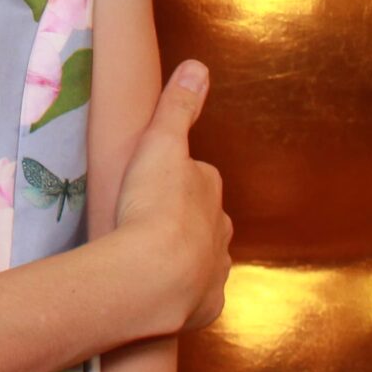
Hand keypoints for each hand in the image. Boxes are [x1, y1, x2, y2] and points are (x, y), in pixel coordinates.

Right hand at [111, 60, 231, 335]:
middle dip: (186, 219)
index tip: (155, 183)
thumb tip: (198, 66)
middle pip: (206, 219)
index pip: (200, 177)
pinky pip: (197, 296)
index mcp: (209, 190)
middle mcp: (221, 230)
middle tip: (151, 221)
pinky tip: (163, 292)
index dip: (178, 179)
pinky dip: (185, 293)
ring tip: (154, 258)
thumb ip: (178, 106)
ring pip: (205, 257)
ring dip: (186, 256)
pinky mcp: (205, 305)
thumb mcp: (160, 142)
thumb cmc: (152, 205)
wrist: (152, 276)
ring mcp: (214, 270)